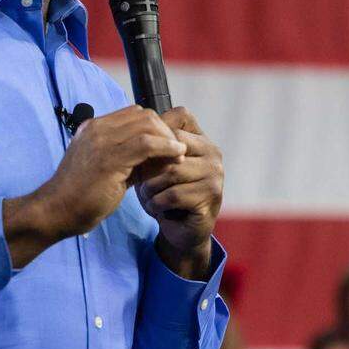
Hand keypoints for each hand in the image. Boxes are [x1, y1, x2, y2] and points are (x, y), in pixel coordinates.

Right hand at [3, 105, 185, 266]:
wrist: (56, 211)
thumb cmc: (79, 196)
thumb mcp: (104, 169)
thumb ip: (127, 159)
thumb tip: (156, 156)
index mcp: (92, 128)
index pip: (133, 114)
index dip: (155, 127)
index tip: (168, 144)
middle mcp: (96, 128)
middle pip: (143, 115)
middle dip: (165, 130)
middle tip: (177, 149)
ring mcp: (102, 141)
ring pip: (147, 125)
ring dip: (169, 138)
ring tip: (179, 155)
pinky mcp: (109, 158)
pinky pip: (147, 143)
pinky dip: (166, 147)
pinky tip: (176, 157)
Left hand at [136, 107, 223, 278]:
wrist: (180, 230)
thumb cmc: (164, 192)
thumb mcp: (155, 164)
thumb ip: (152, 144)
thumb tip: (133, 122)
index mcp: (201, 140)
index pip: (178, 118)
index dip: (153, 134)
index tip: (138, 152)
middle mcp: (213, 154)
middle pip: (171, 145)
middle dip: (149, 163)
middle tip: (137, 177)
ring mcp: (215, 175)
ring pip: (171, 171)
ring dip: (150, 186)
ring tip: (147, 194)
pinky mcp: (211, 198)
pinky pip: (174, 195)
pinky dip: (156, 203)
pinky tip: (154, 207)